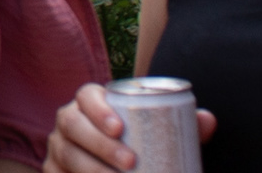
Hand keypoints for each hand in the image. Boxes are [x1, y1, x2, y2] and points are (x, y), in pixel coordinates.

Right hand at [47, 78, 213, 172]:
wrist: (116, 166)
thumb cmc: (138, 146)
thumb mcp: (156, 136)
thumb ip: (181, 126)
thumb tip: (207, 120)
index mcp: (89, 105)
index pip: (86, 96)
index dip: (98, 109)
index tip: (120, 127)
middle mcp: (68, 123)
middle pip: (73, 126)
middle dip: (99, 144)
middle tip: (130, 161)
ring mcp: (58, 149)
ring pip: (66, 155)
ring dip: (90, 168)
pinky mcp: (53, 172)